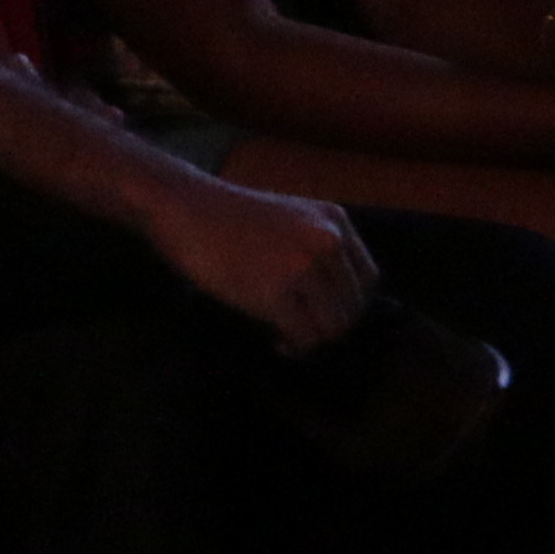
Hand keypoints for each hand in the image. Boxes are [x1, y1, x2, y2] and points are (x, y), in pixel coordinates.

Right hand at [146, 176, 376, 356]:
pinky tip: (277, 341)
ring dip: (314, 339)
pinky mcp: (275, 291)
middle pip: (354, 305)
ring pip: (333, 324)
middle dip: (331, 326)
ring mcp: (304, 266)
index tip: (324, 314)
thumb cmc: (230, 218)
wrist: (187, 208)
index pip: (367, 279)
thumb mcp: (293, 219)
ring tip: (290, 337)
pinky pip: (302, 333)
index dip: (349, 304)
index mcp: (337, 222)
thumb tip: (334, 296)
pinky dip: (294, 345)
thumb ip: (318, 247)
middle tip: (304, 332)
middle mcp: (329, 242)